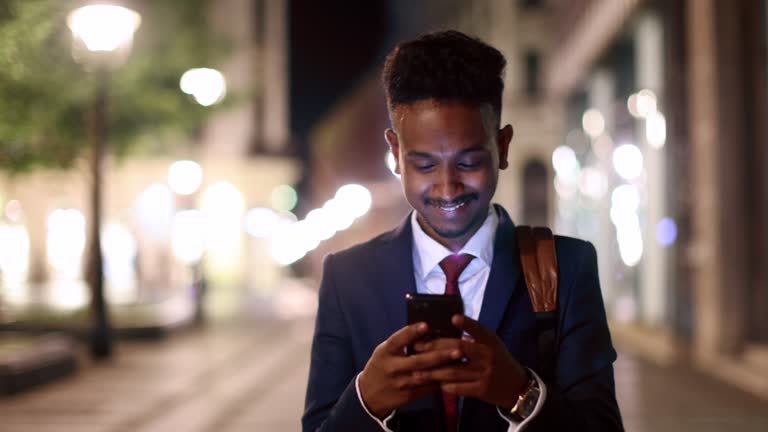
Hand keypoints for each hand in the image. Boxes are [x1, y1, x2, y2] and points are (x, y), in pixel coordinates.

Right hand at [358, 322, 463, 417]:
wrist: (369, 395)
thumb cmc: (381, 366)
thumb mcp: (385, 351)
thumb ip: (401, 342)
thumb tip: (426, 328)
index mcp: (385, 352)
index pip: (398, 340)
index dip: (411, 332)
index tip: (426, 325)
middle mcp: (393, 367)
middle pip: (418, 361)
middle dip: (439, 355)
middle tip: (457, 349)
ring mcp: (402, 383)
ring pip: (427, 376)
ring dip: (445, 369)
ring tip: (460, 361)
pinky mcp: (409, 395)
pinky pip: (428, 388)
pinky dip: (442, 381)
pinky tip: (454, 374)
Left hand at [413, 315, 528, 409]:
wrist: (516, 385)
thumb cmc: (497, 359)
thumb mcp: (491, 344)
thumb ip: (473, 337)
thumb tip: (445, 328)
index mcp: (490, 341)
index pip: (478, 329)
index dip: (467, 323)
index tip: (453, 318)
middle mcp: (488, 356)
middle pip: (459, 349)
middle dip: (435, 347)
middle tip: (417, 346)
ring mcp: (485, 374)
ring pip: (454, 371)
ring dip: (434, 371)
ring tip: (418, 371)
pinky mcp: (482, 390)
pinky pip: (459, 388)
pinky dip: (445, 385)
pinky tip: (434, 384)